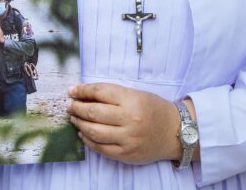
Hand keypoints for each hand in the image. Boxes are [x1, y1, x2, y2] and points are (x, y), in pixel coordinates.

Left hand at [67, 83, 187, 164]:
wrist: (175, 132)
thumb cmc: (154, 109)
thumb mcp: (136, 94)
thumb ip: (112, 94)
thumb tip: (83, 94)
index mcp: (131, 100)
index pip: (99, 92)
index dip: (82, 91)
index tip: (72, 90)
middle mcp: (129, 119)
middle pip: (93, 112)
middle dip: (77, 108)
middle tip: (70, 106)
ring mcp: (128, 138)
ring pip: (94, 131)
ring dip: (79, 124)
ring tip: (75, 119)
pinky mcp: (126, 154)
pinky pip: (101, 148)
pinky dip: (88, 140)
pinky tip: (84, 133)